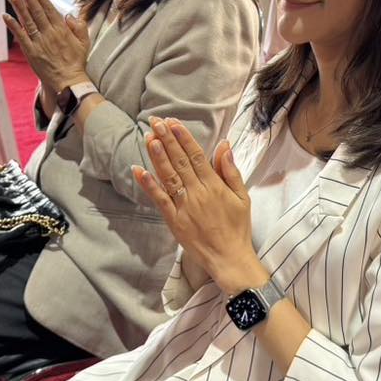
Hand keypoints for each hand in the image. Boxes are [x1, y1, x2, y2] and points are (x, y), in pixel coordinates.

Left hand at [3, 0, 89, 94]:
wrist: (68, 82)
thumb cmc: (76, 63)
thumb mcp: (84, 42)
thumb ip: (78, 27)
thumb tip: (69, 15)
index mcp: (61, 30)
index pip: (49, 9)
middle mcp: (49, 34)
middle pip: (37, 11)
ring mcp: (39, 43)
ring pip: (28, 21)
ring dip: (19, 7)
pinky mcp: (31, 52)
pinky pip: (20, 36)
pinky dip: (13, 26)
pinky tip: (6, 16)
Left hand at [133, 118, 264, 294]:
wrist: (229, 258)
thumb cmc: (238, 228)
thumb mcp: (242, 197)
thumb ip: (231, 171)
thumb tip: (224, 146)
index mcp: (214, 186)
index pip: (196, 156)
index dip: (184, 138)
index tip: (174, 123)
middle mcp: (197, 193)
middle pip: (179, 161)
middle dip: (166, 140)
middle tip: (155, 122)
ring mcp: (184, 207)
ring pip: (168, 176)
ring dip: (157, 156)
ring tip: (148, 137)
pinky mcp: (174, 221)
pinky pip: (159, 200)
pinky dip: (148, 185)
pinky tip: (139, 170)